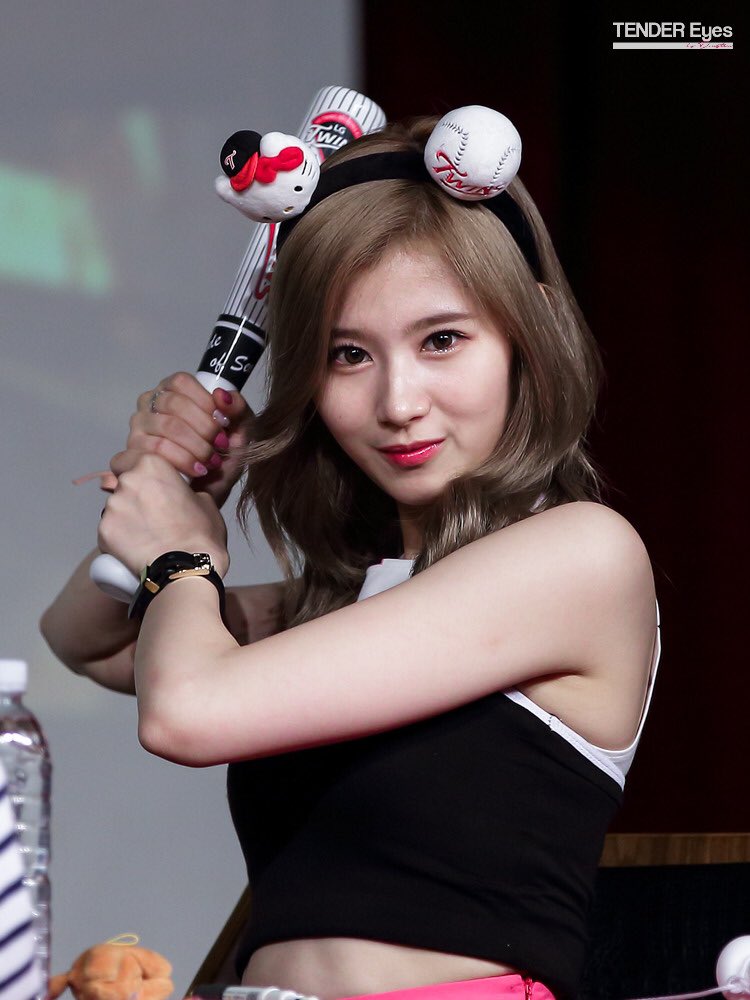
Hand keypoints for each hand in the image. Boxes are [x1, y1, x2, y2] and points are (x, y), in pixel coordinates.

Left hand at [98, 454, 229, 576]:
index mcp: (152, 465)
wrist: (186, 570)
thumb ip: (186, 489)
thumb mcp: (205, 501)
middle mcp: (127, 481)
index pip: (126, 458)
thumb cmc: (200, 535)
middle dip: (132, 495)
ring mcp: (112, 507)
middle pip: (120, 484)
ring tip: (148, 536)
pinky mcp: (103, 532)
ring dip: (127, 518)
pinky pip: (109, 531)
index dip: (133, 470)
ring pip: (115, 509)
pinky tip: (138, 548)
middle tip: (152, 514)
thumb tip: (182, 493)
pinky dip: (120, 538)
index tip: (144, 484)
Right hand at [109, 372, 253, 507]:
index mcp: (172, 391)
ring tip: (212, 461)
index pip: (181, 382)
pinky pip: (156, 450)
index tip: (224, 423)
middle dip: (204, 427)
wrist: (208, 495)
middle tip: (220, 446)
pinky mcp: (131, 453)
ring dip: (196, 446)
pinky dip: (183, 461)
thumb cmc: (220, 457)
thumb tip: (223, 396)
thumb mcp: (239, 432)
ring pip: (166, 426)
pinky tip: (197, 470)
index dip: (205, 401)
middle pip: (174, 403)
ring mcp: (138, 428)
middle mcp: (150, 404)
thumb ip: (238, 409)